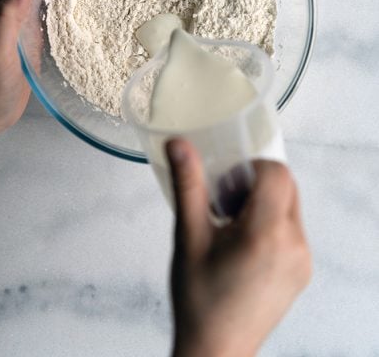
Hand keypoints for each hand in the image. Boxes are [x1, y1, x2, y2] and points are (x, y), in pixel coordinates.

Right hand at [167, 140, 310, 356]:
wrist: (216, 351)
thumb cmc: (198, 299)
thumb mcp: (188, 237)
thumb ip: (187, 185)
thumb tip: (178, 144)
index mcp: (267, 233)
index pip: (276, 173)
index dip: (250, 167)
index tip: (225, 183)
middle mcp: (295, 244)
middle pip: (287, 185)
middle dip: (255, 183)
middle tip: (224, 203)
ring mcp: (303, 259)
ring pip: (290, 205)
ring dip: (263, 202)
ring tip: (231, 226)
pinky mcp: (302, 271)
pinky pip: (293, 228)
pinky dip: (272, 223)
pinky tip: (243, 245)